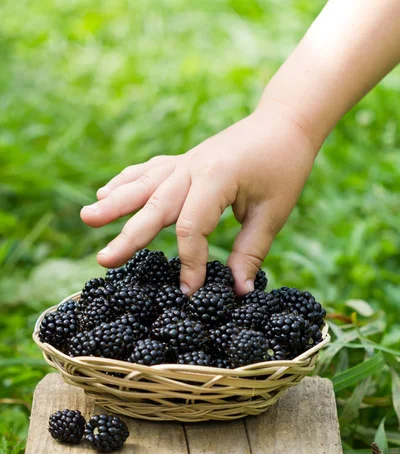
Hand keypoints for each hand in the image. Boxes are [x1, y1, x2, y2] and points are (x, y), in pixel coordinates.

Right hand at [81, 100, 315, 294]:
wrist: (285, 122)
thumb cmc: (283, 166)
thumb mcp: (274, 212)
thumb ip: (251, 252)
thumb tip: (238, 291)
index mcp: (216, 179)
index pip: (192, 228)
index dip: (189, 263)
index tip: (190, 292)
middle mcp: (193, 168)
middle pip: (154, 206)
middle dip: (128, 236)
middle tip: (103, 260)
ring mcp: (185, 162)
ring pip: (143, 185)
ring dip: (115, 203)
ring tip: (87, 219)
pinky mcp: (183, 160)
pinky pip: (148, 171)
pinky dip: (126, 181)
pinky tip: (105, 193)